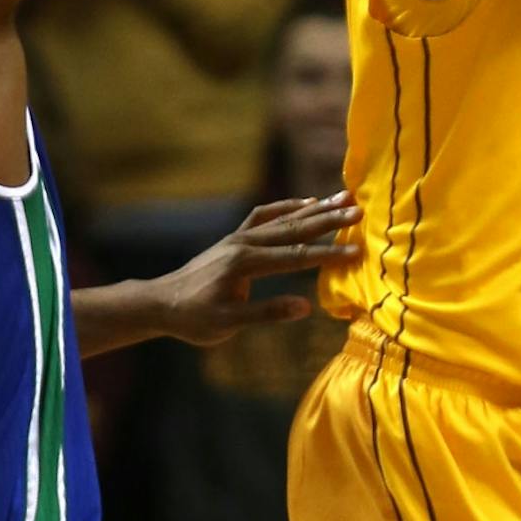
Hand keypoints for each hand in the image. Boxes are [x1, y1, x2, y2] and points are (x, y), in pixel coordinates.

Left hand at [155, 195, 362, 345]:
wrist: (161, 301)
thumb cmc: (194, 318)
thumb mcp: (227, 324)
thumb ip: (266, 313)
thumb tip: (305, 306)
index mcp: (245, 264)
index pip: (295, 258)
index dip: (328, 255)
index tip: (357, 251)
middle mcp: (245, 243)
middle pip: (294, 229)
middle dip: (329, 220)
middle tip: (358, 209)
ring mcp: (240, 237)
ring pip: (284, 219)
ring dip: (315, 208)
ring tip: (342, 195)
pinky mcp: (236, 237)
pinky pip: (265, 216)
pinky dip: (287, 207)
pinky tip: (305, 203)